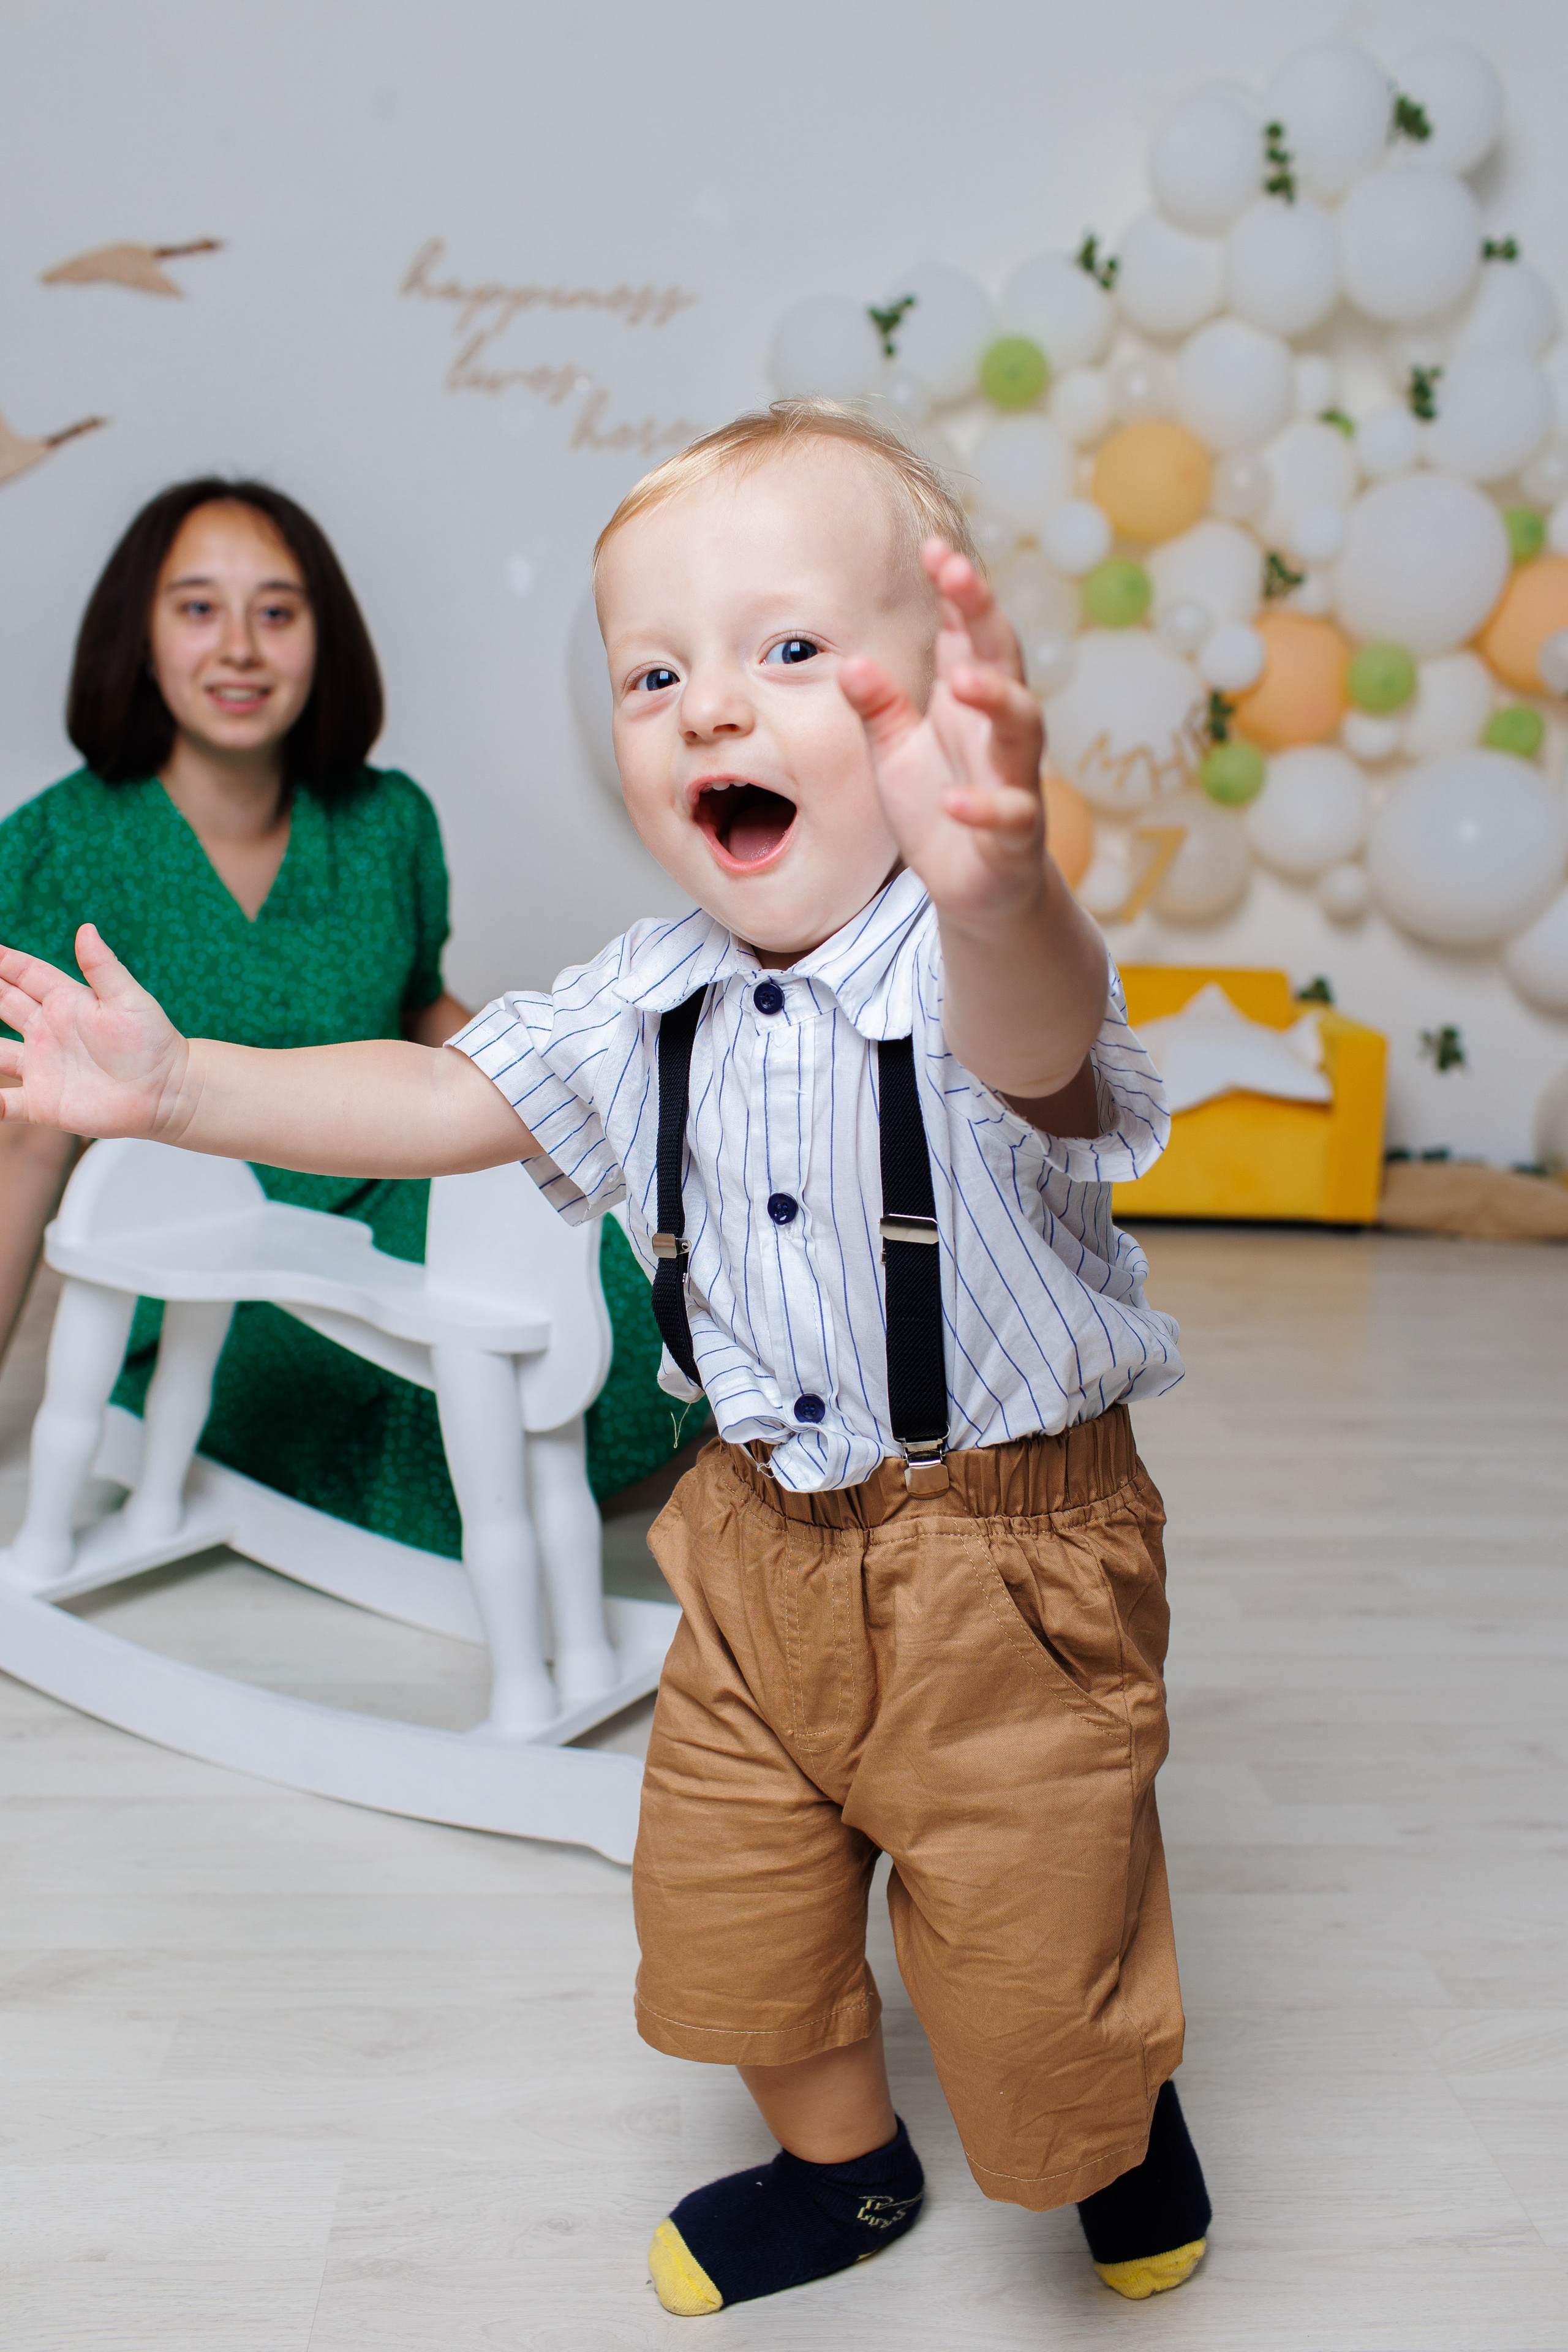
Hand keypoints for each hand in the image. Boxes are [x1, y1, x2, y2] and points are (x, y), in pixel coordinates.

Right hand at [0, 925, 190, 1140]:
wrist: (168, 1093)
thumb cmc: (153, 1042)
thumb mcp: (129, 1000)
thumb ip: (104, 968)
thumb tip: (86, 929)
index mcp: (65, 1001)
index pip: (22, 973)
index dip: (1, 960)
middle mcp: (46, 1031)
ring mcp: (41, 1066)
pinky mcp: (42, 1102)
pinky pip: (3, 1102)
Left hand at [839, 538, 1046, 933]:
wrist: (975, 888)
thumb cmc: (939, 806)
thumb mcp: (894, 751)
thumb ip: (879, 707)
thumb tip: (851, 665)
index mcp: (968, 702)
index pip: (968, 634)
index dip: (958, 592)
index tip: (935, 549)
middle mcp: (997, 730)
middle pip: (1002, 659)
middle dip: (984, 615)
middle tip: (958, 575)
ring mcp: (1013, 778)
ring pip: (1022, 728)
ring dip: (997, 700)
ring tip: (964, 681)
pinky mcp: (1015, 834)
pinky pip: (1009, 814)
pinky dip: (984, 806)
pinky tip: (954, 799)